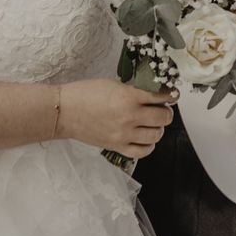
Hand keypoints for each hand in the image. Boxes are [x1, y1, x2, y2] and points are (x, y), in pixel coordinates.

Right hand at [57, 79, 173, 158]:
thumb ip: (134, 90)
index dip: (170, 95)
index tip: (171, 94)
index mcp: (128, 97)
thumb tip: (152, 94)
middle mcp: (129, 116)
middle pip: (163, 117)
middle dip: (166, 112)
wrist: (64, 111)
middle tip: (162, 108)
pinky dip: (148, 145)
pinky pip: (142, 151)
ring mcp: (124, 134)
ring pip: (156, 135)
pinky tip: (146, 138)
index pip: (161, 97)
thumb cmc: (84, 94)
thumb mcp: (113, 84)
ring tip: (153, 123)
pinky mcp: (117, 146)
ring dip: (158, 128)